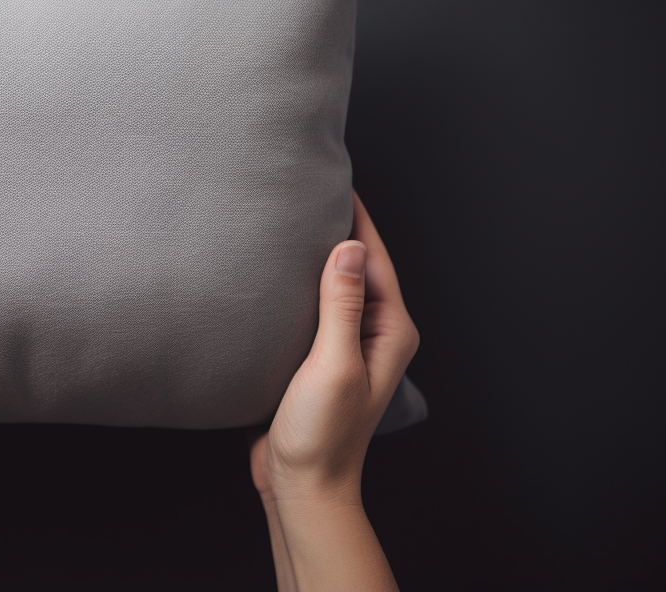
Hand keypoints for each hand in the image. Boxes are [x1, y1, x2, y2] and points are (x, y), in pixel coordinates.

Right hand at [248, 191, 419, 590]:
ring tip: (292, 221)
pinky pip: (314, 308)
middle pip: (359, 267)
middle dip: (339, 229)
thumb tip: (348, 246)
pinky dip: (299, 284)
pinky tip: (276, 273)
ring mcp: (347, 346)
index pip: (375, 258)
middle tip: (309, 190)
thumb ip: (340, 304)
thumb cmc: (321, 434)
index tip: (336, 180)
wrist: (301, 485)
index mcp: (389, 330)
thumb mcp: (332, 363)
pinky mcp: (319, 357)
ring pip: (335, 286)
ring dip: (317, 257)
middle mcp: (374, 334)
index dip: (357, 218)